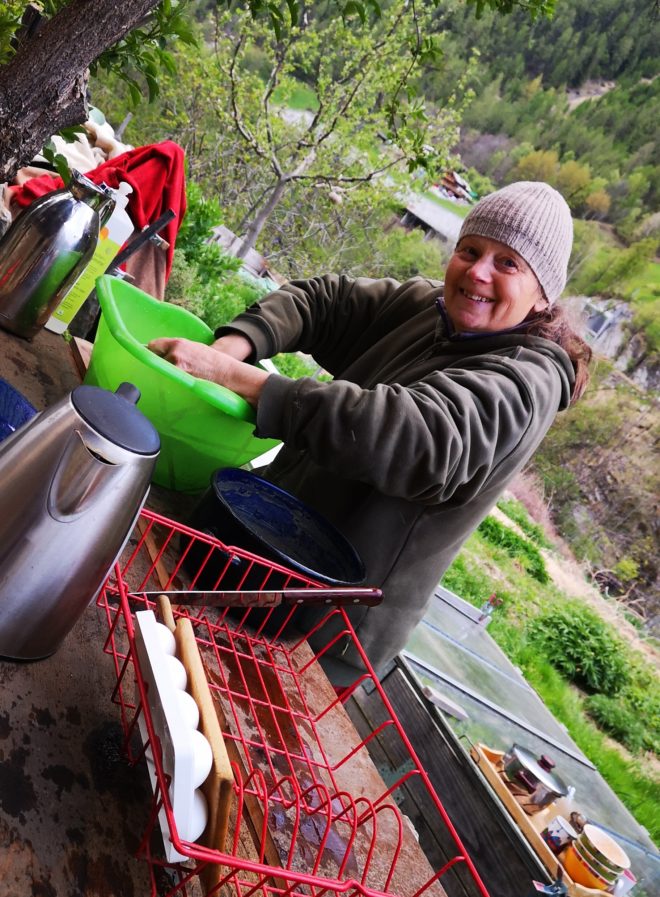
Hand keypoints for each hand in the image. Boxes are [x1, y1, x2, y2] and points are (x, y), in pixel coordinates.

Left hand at [148, 337, 267, 406]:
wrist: (224, 372)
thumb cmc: (210, 359)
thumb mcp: (192, 346)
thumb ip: (176, 348)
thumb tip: (160, 352)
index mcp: (178, 344)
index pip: (153, 345)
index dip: (152, 350)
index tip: (152, 354)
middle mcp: (174, 355)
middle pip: (154, 358)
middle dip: (157, 362)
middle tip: (163, 366)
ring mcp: (176, 369)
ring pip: (160, 370)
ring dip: (164, 372)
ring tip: (176, 374)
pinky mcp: (179, 381)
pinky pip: (167, 380)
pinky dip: (169, 380)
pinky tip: (177, 381)